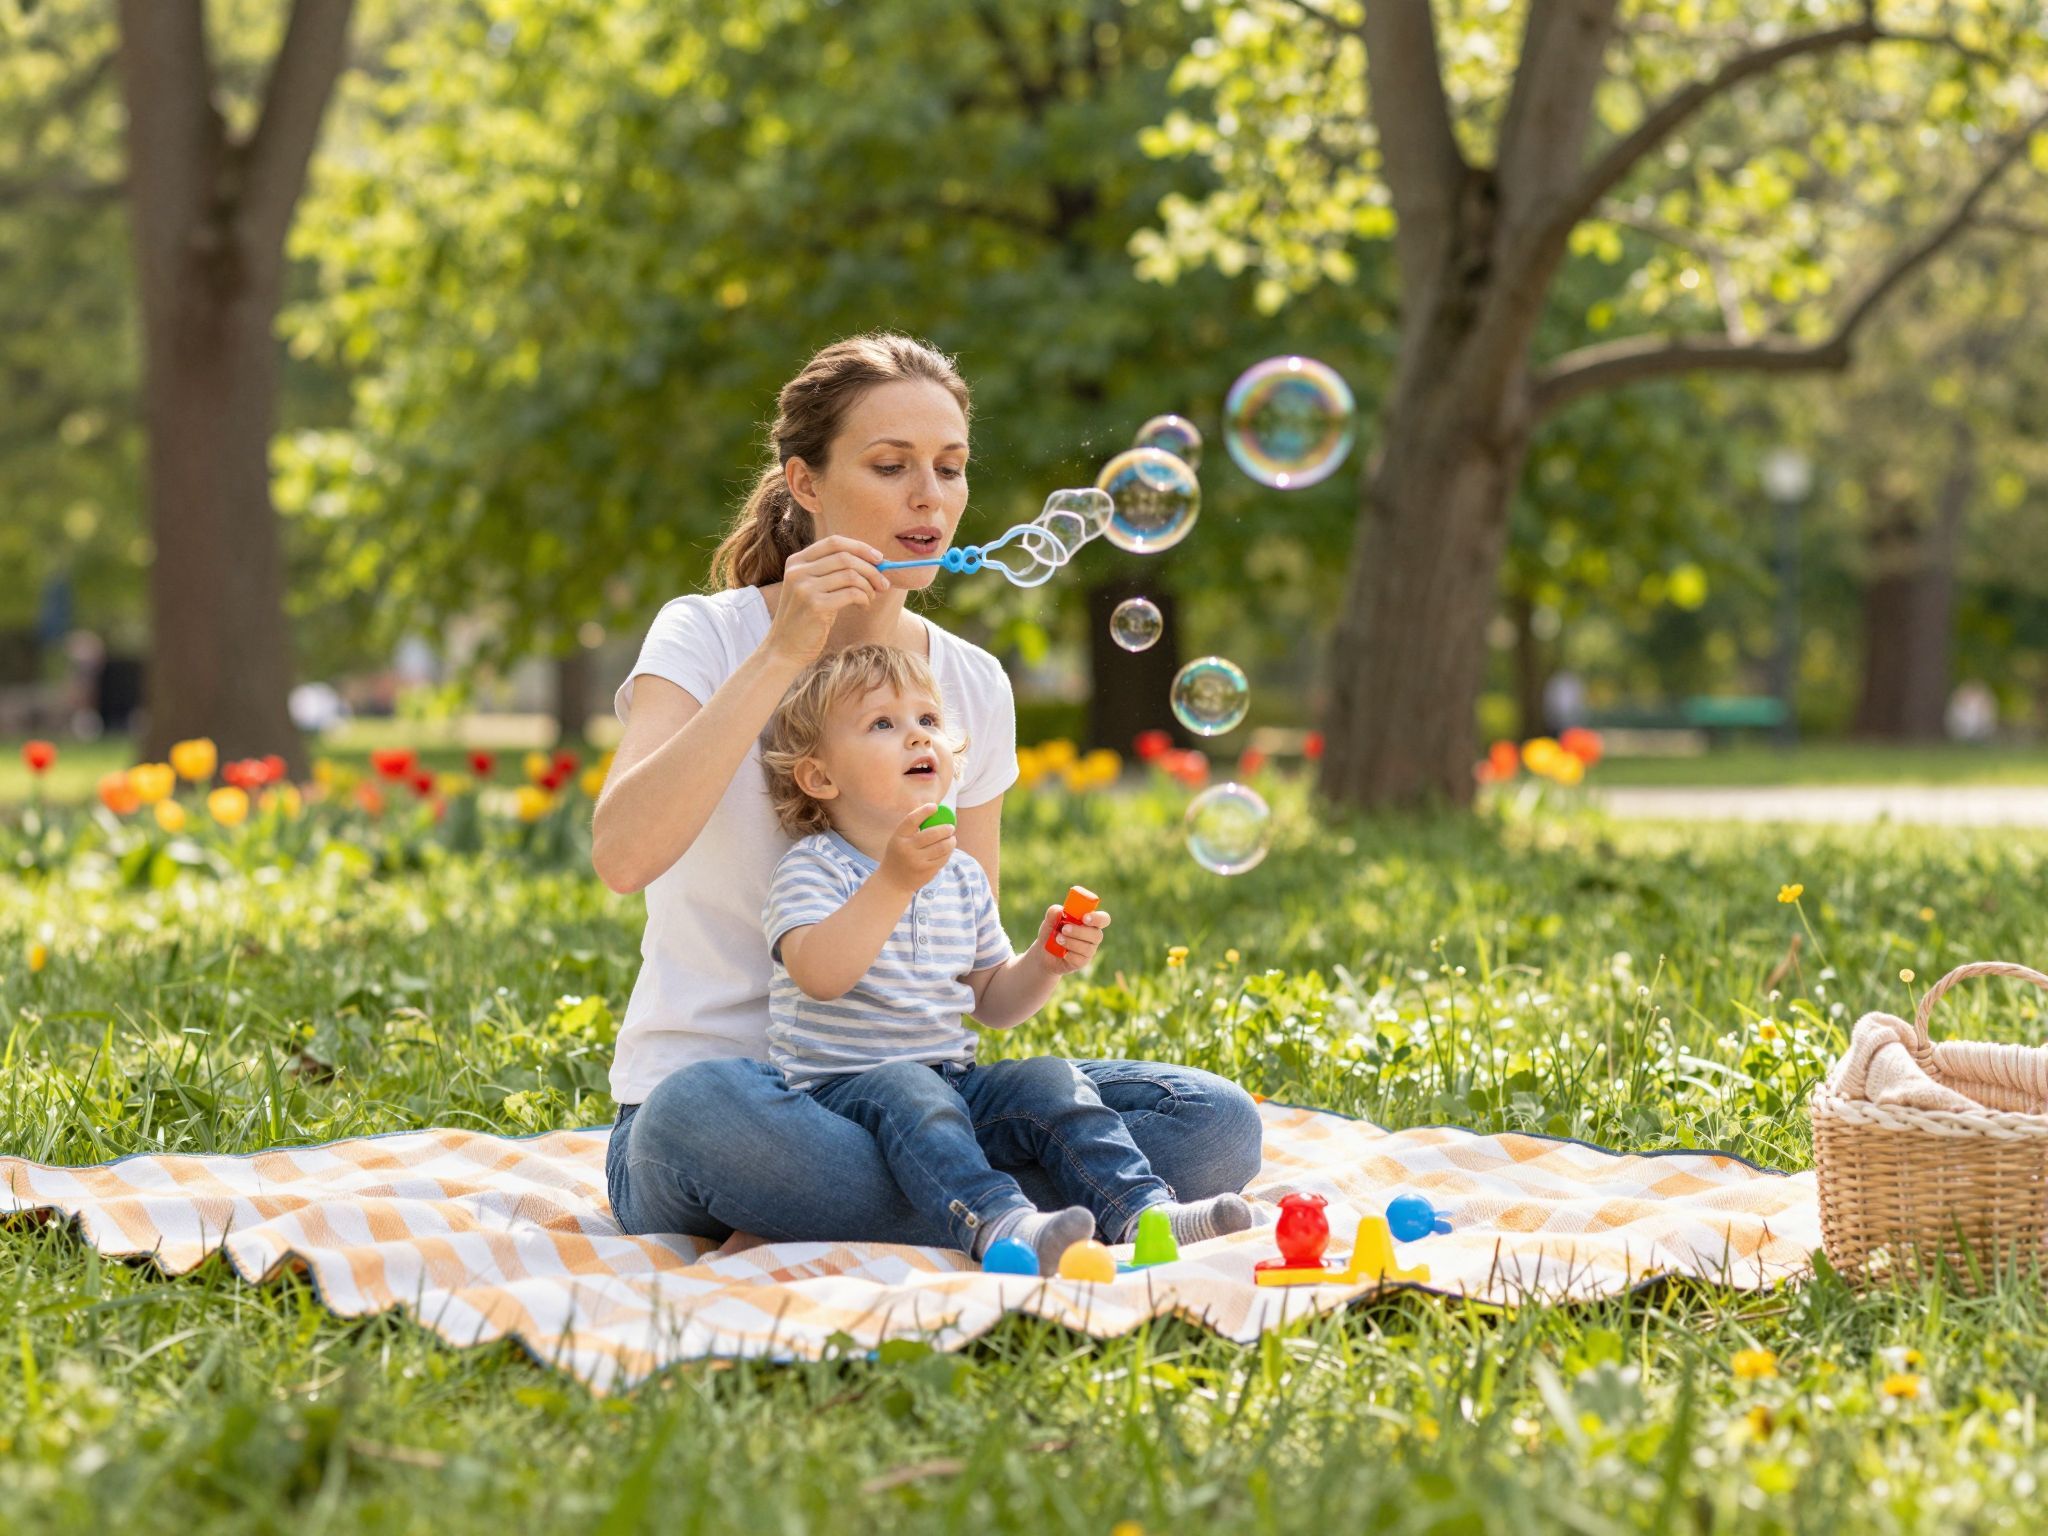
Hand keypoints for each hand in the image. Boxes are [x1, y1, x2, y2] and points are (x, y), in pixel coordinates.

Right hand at [764, 534, 890, 668]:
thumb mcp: (812, 587)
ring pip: (851, 575)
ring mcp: (804, 588)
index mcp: (796, 561)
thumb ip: (832, 571)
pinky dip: (864, 599)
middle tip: (883, 584)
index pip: (834, 542)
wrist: (785, 648)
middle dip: (871, 569)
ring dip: (868, 587)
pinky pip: (851, 594)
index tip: (879, 558)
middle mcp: (798, 571)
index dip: (860, 547)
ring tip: (870, 598)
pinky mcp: (815, 606)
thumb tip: (874, 561)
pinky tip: (863, 607)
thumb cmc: (806, 617)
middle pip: (845, 557)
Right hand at [876, 804, 955, 897]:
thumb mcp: (898, 840)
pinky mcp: (927, 871)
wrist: (893, 882)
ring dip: (951, 841)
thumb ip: (912, 828)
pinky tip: (948, 849)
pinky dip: (948, 852)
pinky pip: (943, 858)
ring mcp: (917, 861)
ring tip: (952, 838)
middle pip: (932, 834)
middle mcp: (907, 849)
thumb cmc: (899, 855)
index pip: (912, 819)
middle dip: (946, 828)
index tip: (934, 807)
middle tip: (951, 827)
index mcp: (898, 837)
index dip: (924, 811)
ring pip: (942, 847)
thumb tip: (935, 811)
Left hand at [1037, 904, 1110, 974]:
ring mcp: (1089, 950)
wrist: (1042, 953)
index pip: (1103, 919)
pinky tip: (1061, 952)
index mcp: (1089, 922)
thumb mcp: (1049, 921)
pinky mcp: (1082, 962)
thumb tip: (1060, 910)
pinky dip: (1068, 955)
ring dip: (1071, 942)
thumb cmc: (1051, 932)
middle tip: (1064, 929)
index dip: (1097, 918)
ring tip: (1057, 939)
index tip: (1084, 918)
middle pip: (1096, 934)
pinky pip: (1080, 960)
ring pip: (1088, 948)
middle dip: (1080, 931)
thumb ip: (1053, 913)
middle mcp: (1092, 936)